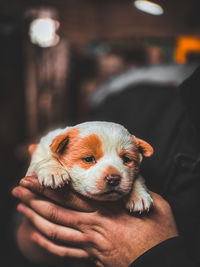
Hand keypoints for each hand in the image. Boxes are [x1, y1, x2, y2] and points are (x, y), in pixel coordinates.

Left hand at [12, 176, 177, 266]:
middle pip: (56, 212)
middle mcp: (94, 225)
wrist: (164, 262)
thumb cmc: (160, 231)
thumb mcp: (151, 202)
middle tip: (18, 190)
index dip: (48, 187)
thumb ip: (133, 190)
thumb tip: (123, 182)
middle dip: (34, 200)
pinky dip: (48, 245)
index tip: (32, 178)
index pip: (69, 195)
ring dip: (36, 220)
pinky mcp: (93, 258)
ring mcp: (91, 244)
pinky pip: (65, 252)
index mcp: (107, 209)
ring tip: (20, 209)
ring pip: (56, 231)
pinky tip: (36, 237)